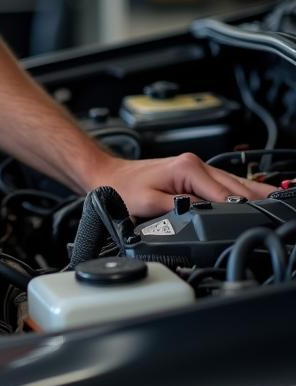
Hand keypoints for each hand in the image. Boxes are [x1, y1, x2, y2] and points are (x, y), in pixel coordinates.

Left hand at [97, 153, 275, 217]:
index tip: (258, 221)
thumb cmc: (123, 188)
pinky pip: (224, 184)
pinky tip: (254, 198)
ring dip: (254, 195)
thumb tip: (203, 215)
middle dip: (257, 201)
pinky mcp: (194, 174)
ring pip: (234, 183)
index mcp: (187, 169)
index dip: (242, 210)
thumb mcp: (149, 204)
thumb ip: (179, 210)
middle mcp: (196, 164)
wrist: (107, 176)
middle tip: (278, 215)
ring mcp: (197, 167)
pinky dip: (241, 192)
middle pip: (236, 187)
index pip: (224, 194)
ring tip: (275, 206)